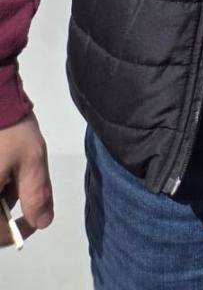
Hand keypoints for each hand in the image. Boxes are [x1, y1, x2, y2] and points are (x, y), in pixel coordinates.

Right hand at [0, 115, 52, 242]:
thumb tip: (41, 222)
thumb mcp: (31, 161)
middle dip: (8, 207)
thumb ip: (37, 196)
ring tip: (14, 167)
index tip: (35, 218)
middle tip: (23, 184)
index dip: (18, 232)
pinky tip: (5, 163)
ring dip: (1, 193)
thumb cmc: (9, 129)